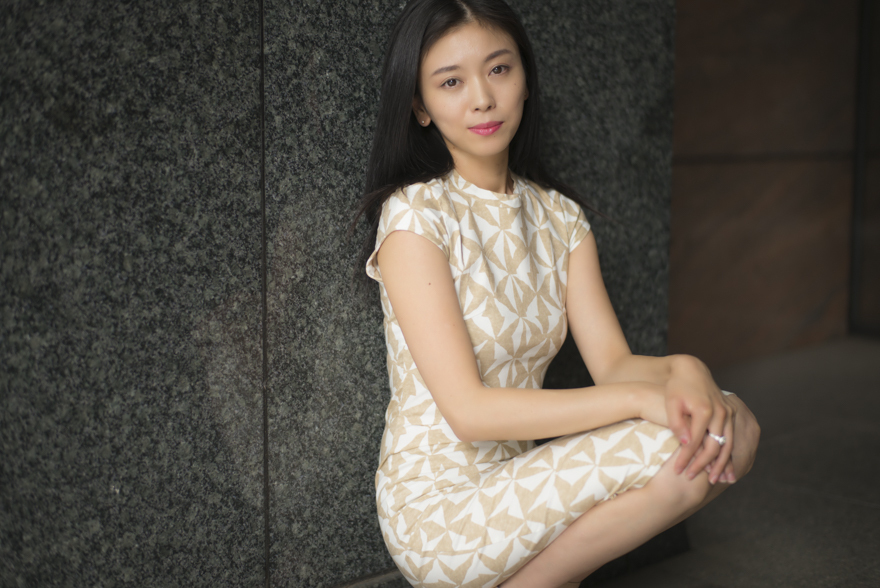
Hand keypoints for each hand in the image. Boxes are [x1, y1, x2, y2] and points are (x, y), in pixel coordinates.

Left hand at [664, 355, 736, 483]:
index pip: (695, 442)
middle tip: (692, 478)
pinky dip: (729, 455)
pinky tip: (724, 468)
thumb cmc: (676, 387)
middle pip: (715, 447)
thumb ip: (677, 423)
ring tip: (715, 481)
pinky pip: (732, 439)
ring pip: (728, 445)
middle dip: (704, 465)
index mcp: (705, 410)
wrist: (691, 370)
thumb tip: (686, 444)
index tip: (677, 471)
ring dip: (722, 464)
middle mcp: (721, 412)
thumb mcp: (671, 403)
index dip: (686, 458)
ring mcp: (728, 413)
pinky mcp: (730, 414)